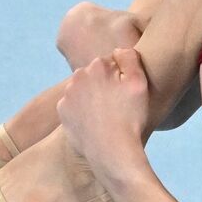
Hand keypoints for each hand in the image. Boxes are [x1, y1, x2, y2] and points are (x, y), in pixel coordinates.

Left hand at [56, 48, 150, 179]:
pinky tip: (97, 121)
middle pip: (95, 74)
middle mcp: (77, 77)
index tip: (128, 91)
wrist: (112, 151)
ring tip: (109, 113)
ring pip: (85, 89)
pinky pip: (76, 105)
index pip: (111, 62)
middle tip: (120, 103)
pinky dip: (84, 110)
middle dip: (106, 83)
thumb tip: (117, 51)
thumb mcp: (139, 82)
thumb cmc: (130, 117)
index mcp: (97, 66)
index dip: (122, 75)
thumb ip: (129, 57)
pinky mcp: (63, 113)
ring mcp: (67, 96)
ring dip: (94, 96)